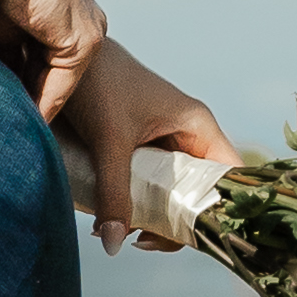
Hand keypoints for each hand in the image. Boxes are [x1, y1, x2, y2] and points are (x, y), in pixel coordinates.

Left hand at [60, 37, 235, 250]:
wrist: (66, 53)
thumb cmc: (98, 83)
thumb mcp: (108, 141)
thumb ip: (113, 192)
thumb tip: (114, 243)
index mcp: (198, 125)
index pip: (230, 178)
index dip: (220, 211)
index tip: (187, 238)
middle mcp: (189, 134)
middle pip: (200, 193)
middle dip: (175, 223)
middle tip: (139, 239)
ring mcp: (166, 140)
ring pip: (173, 192)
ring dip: (151, 216)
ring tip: (117, 230)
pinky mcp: (142, 146)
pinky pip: (150, 183)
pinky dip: (134, 203)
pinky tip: (106, 216)